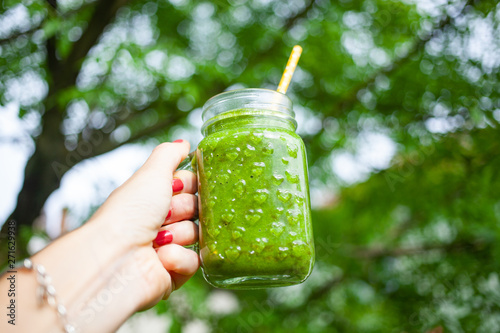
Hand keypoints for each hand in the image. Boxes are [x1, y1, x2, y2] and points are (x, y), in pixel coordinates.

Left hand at [88, 140, 199, 308]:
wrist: (113, 259)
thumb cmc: (127, 214)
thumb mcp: (151, 175)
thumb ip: (169, 154)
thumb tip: (184, 143)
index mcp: (154, 198)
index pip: (190, 186)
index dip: (187, 186)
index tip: (176, 187)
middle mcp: (161, 221)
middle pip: (196, 209)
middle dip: (183, 210)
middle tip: (163, 215)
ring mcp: (168, 247)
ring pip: (197, 234)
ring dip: (179, 234)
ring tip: (158, 240)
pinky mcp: (173, 273)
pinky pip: (194, 261)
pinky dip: (178, 258)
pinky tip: (160, 258)